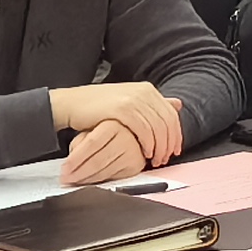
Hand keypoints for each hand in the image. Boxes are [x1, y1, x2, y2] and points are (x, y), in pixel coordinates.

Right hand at [50, 81, 177, 174]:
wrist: (73, 104)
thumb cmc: (100, 107)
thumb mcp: (130, 102)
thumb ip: (152, 105)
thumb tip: (178, 104)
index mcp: (148, 90)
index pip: (171, 114)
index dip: (176, 134)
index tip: (175, 150)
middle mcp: (144, 92)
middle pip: (168, 122)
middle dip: (169, 143)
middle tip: (165, 159)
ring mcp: (134, 100)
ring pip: (158, 127)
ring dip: (160, 147)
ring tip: (155, 160)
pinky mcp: (123, 110)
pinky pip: (144, 130)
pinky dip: (148, 144)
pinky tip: (145, 153)